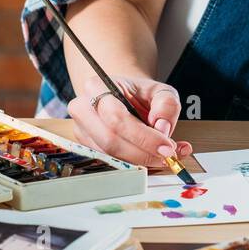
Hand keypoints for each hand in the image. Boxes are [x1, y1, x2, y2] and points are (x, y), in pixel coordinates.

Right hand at [66, 75, 193, 168]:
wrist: (123, 98)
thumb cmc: (138, 94)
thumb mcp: (160, 91)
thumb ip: (166, 105)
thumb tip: (162, 128)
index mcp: (97, 86)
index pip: (116, 116)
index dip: (142, 136)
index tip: (166, 146)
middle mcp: (82, 108)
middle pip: (110, 140)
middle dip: (142, 152)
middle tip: (168, 155)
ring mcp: (80, 129)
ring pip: (110, 154)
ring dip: (141, 160)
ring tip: (164, 155)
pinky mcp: (85, 146)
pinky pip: (110, 161)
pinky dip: (135, 163)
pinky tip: (152, 156)